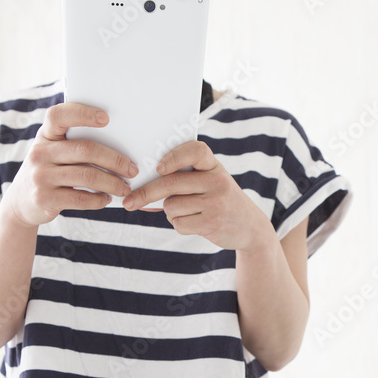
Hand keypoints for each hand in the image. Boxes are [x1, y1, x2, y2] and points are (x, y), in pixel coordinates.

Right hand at [4, 103, 139, 226]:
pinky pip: (81, 198)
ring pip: (87, 175)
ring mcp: (41, 176)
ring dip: (112, 183)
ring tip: (124, 188)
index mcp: (45, 136)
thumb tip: (119, 139)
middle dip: (114, 160)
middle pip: (85, 149)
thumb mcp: (52, 152)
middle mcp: (40, 153)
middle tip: (131, 170)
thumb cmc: (48, 171)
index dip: (82, 113)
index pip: (58, 116)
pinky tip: (106, 199)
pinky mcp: (45, 199)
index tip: (106, 118)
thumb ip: (72, 143)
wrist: (21, 203)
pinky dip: (99, 200)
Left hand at [121, 140, 270, 251]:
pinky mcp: (212, 223)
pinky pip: (179, 224)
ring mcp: (216, 203)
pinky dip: (180, 225)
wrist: (250, 227)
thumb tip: (142, 188)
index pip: (195, 150)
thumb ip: (185, 178)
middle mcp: (217, 181)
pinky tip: (195, 223)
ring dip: (171, 212)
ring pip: (171, 206)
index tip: (158, 168)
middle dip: (145, 194)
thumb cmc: (220, 200)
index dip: (173, 158)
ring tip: (188, 212)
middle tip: (128, 202)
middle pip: (170, 183)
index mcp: (214, 166)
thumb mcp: (210, 182)